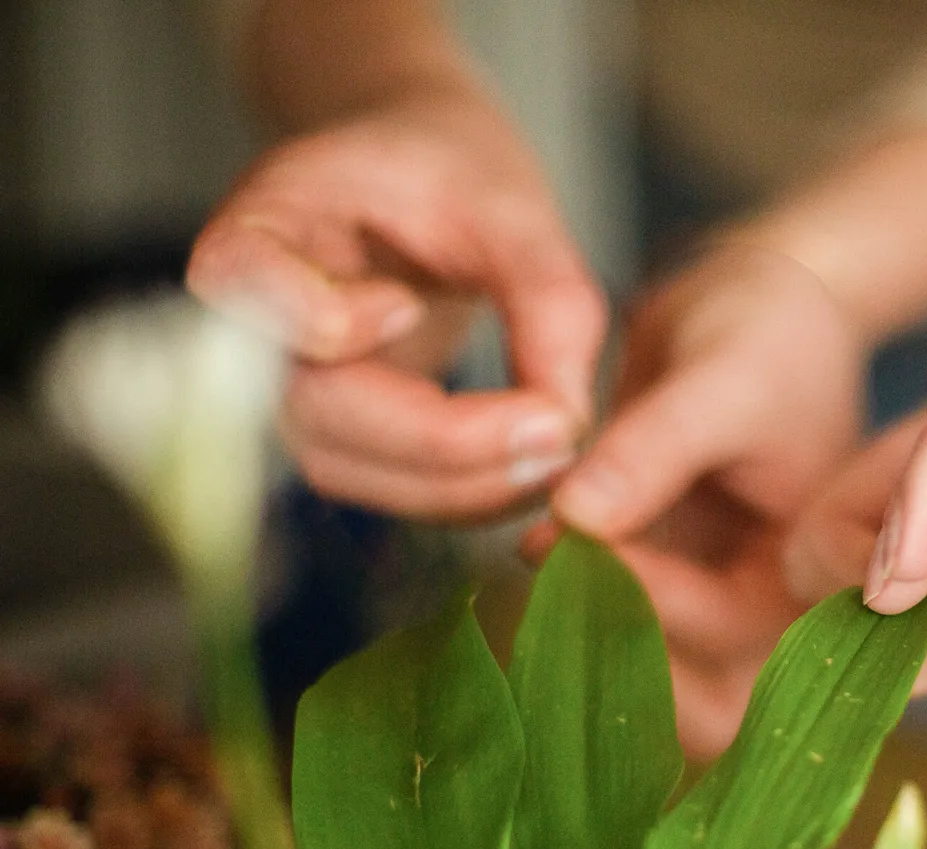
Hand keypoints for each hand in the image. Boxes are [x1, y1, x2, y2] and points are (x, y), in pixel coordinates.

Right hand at [187, 86, 604, 519]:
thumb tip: (568, 420)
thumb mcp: (507, 203)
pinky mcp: (342, 438)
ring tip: (563, 452)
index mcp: (255, 237)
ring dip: (467, 484)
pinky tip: (542, 465)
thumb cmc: (450, 171)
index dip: (332, 323)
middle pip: (322, 416)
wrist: (424, 183)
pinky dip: (471, 492)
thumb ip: (547, 297)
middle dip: (445, 442)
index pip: (257, 302)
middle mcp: (249, 333)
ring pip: (359, 473)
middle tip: (558, 430)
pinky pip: (395, 490)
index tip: (406, 303)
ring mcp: (290, 396)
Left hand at [546, 242, 863, 755]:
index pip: (738, 629)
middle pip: (712, 700)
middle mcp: (776, 605)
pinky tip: (539, 548)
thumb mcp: (721, 379)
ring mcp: (723, 598)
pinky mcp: (676, 580)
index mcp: (822, 572)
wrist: (758, 300)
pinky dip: (580, 604)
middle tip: (548, 600)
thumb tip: (574, 519)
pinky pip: (628, 627)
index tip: (581, 540)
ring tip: (539, 563)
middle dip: (628, 670)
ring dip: (593, 642)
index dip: (655, 599)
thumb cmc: (768, 329)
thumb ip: (652, 451)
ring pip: (662, 679)